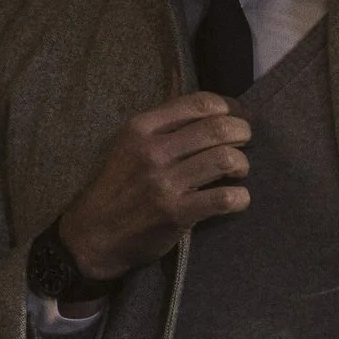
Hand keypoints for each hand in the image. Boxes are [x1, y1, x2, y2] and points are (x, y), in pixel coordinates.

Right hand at [58, 92, 252, 283]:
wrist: (94, 235)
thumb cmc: (119, 187)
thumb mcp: (130, 145)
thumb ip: (164, 126)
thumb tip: (211, 109)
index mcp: (141, 128)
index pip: (199, 103)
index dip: (228, 107)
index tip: (235, 116)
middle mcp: (153, 151)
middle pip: (218, 128)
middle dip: (242, 132)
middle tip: (244, 141)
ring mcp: (164, 183)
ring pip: (225, 159)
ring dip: (242, 163)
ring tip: (238, 169)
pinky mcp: (176, 213)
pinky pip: (224, 198)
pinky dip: (240, 197)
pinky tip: (237, 199)